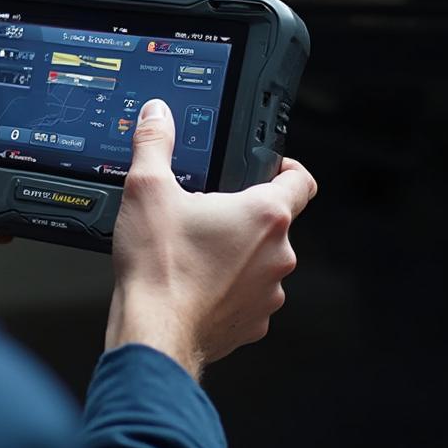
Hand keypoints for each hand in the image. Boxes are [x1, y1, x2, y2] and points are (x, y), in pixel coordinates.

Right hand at [106, 99, 316, 379]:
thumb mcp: (147, 188)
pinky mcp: (252, 322)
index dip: (285, 165)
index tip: (269, 164)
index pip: (300, 179)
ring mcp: (267, 293)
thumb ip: (155, 142)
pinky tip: (193, 280)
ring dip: (235, 251)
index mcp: (263, 216)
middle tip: (202, 208)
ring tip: (192, 247)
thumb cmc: (159, 267)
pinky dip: (226, 285)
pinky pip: (247, 293)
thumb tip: (157, 115)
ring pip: (259, 259)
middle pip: (272, 220)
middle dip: (240, 211)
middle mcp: (276, 255)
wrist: (152, 332)